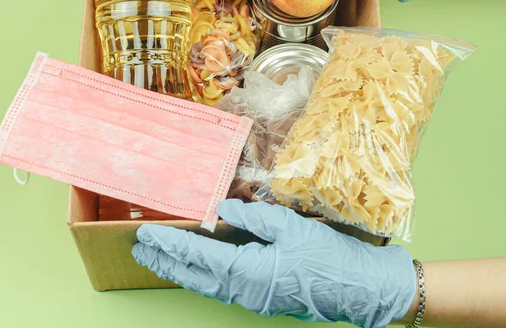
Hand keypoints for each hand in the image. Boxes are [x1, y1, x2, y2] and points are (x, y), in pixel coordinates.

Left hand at [132, 199, 416, 326]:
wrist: (364, 288)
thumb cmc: (330, 257)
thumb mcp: (290, 227)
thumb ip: (252, 218)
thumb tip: (222, 207)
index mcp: (247, 272)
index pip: (197, 257)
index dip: (170, 245)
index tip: (147, 236)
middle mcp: (244, 291)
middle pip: (194, 277)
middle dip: (166, 262)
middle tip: (142, 250)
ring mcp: (254, 298)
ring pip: (207, 285)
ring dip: (181, 271)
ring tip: (161, 259)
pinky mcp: (264, 297)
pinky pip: (224, 288)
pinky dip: (204, 276)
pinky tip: (200, 268)